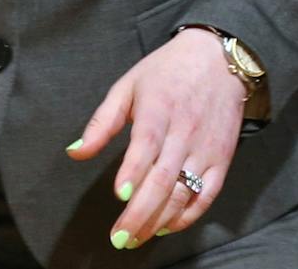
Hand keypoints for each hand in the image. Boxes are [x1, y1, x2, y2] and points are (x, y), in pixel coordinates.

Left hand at [69, 28, 245, 248]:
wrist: (220, 59)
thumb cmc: (168, 71)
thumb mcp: (129, 85)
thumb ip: (102, 121)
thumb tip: (75, 152)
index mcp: (159, 109)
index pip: (146, 146)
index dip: (133, 172)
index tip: (118, 195)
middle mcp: (184, 131)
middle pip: (163, 179)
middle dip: (140, 213)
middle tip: (120, 238)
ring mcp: (205, 148)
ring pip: (184, 192)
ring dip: (159, 220)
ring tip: (137, 238)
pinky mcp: (222, 159)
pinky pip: (207, 195)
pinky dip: (188, 216)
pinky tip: (167, 227)